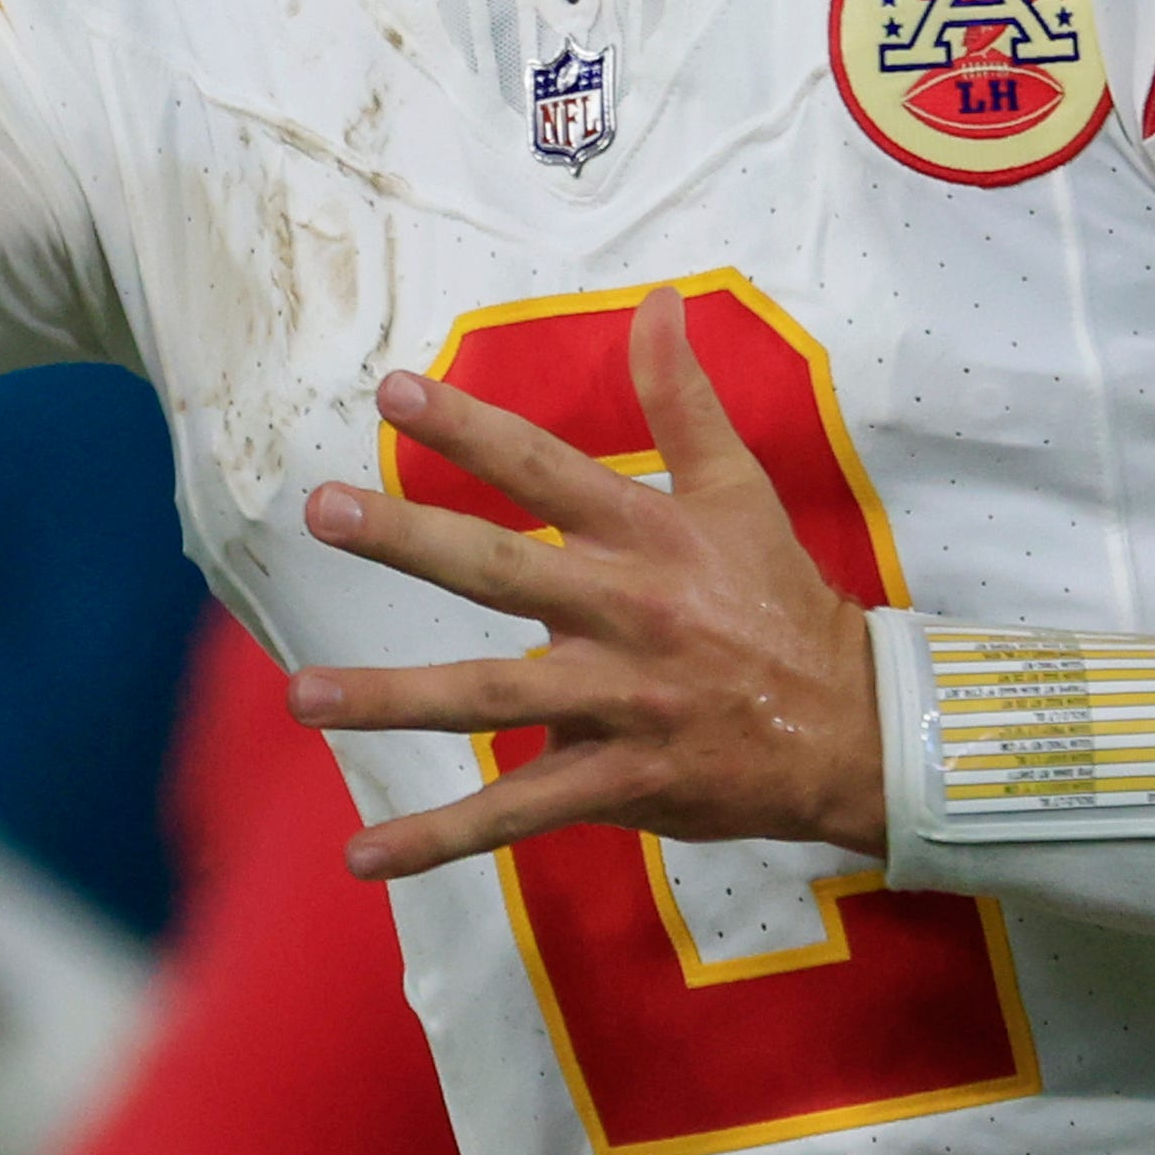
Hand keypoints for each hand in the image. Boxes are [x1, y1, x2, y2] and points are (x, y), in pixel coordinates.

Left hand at [288, 289, 882, 881]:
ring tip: (303, 693)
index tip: (392, 390)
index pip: (546, 468)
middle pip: (502, 570)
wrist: (850, 726)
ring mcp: (618, 702)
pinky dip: (440, 837)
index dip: (471, 428)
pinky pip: (517, 814)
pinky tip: (364, 853)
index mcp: (647, 537)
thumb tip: (658, 301)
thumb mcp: (739, 490)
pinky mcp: (617, 780)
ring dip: (395, 698)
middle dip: (410, 539)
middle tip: (323, 511)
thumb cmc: (779, 600)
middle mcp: (624, 613)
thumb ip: (683, 399)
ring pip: (492, 699)